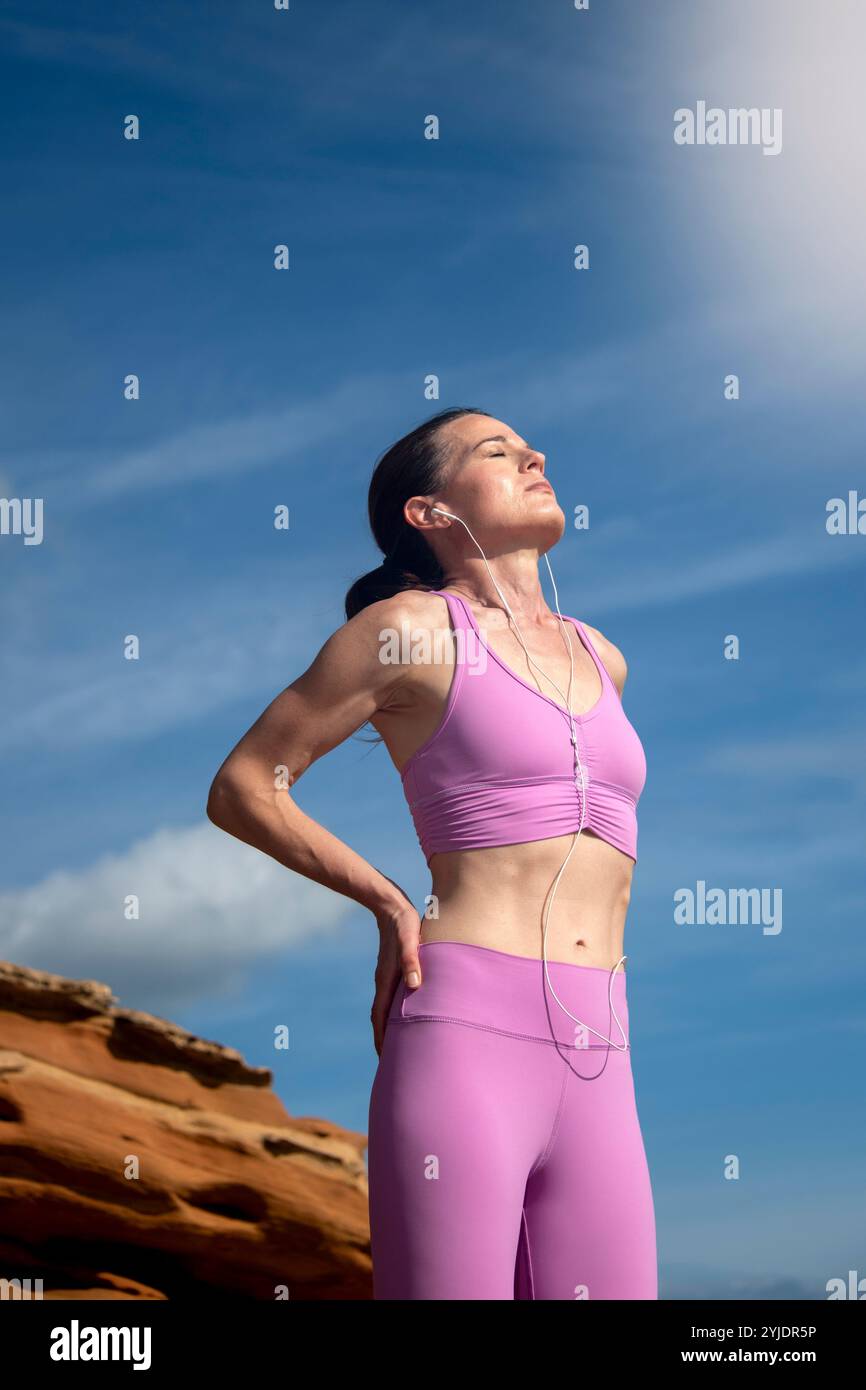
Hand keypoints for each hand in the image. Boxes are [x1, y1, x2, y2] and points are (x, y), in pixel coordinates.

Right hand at [371, 899, 422, 1055]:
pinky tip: (406, 1016)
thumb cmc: (404, 923)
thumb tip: (415, 985)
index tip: (386, 1061)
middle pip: (381, 1019)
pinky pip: (392, 999)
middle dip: (385, 1041)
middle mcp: (384, 982)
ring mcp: (387, 977)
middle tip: (392, 1064)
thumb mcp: (410, 939)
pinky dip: (395, 1014)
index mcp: (386, 980)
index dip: (383, 1039)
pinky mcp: (394, 971)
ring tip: (399, 1047)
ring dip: (390, 1029)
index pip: (381, 1018)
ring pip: (386, 1010)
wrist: (390, 906)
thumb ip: (411, 960)